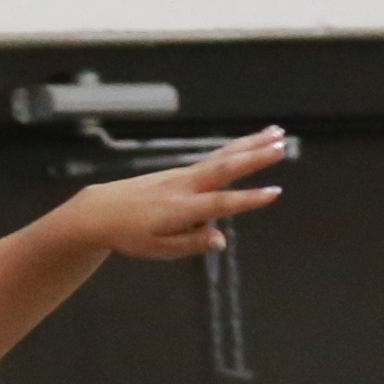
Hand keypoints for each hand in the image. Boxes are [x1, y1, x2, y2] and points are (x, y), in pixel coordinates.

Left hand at [70, 131, 292, 265]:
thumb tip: (222, 239)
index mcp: (180, 208)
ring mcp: (184, 174)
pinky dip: (238, 147)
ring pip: (223, 156)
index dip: (247, 200)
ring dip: (252, 143)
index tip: (274, 193)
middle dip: (254, 158)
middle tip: (281, 147)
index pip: (220, 204)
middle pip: (224, 168)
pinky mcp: (183, 171)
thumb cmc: (131, 235)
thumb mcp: (158, 249)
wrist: (102, 210)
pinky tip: (256, 141)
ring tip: (279, 133)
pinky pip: (217, 157)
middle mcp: (184, 185)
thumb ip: (191, 244)